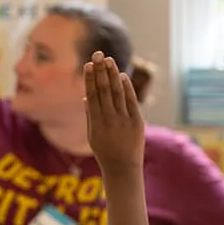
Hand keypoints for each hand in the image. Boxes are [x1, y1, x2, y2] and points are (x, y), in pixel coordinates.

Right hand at [83, 54, 144, 175]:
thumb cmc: (105, 152)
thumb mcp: (92, 135)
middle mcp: (109, 120)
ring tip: (109, 60)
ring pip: (117, 93)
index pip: (92, 95)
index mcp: (95, 122)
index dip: (90, 79)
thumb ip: (89, 115)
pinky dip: (127, 87)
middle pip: (104, 90)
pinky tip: (122, 75)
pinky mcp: (137, 122)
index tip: (88, 64)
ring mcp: (124, 120)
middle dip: (100, 71)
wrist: (123, 169)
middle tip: (98, 54)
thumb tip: (86, 96)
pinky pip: (131, 101)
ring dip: (113, 75)